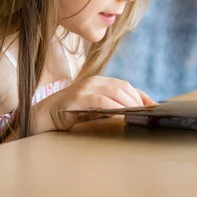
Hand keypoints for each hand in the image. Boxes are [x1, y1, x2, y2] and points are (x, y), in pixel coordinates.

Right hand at [34, 76, 155, 132]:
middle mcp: (94, 81)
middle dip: (138, 100)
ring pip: (115, 92)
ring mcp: (86, 87)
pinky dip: (114, 107)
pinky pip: (102, 101)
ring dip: (129, 103)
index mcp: (99, 82)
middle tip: (145, 113)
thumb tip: (133, 113)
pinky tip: (121, 114)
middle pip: (124, 87)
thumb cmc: (70, 113)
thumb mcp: (94, 109)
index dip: (142, 95)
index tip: (154, 106)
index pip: (126, 85)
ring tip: (136, 114)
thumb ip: (110, 107)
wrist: (43, 116)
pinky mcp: (79, 97)